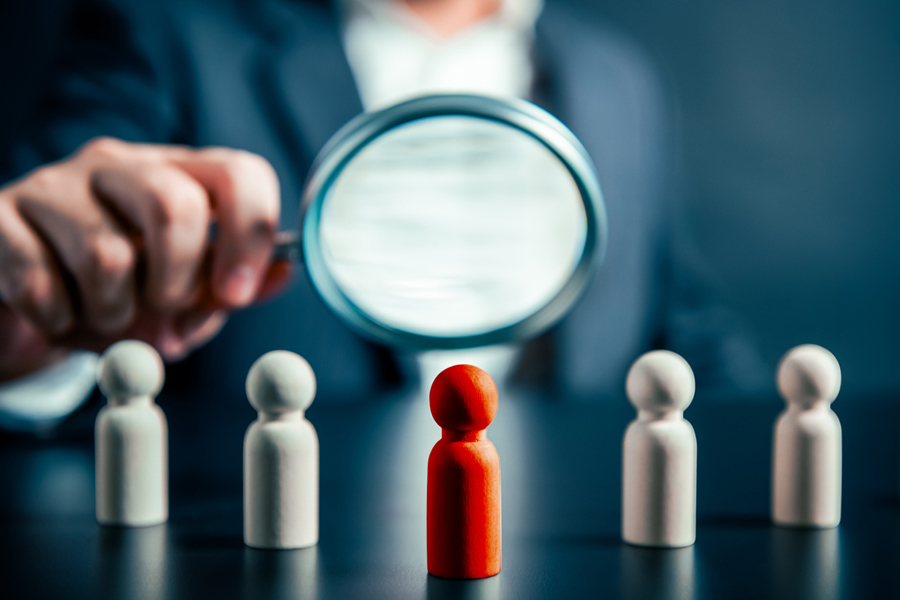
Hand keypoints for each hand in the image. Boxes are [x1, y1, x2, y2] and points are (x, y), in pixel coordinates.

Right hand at [0, 137, 287, 380]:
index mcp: (179, 175)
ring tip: (106, 318)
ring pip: (107, 256)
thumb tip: (283, 272)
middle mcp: (120, 166)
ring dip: (115, 314)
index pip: (238, 173)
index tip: (236, 293)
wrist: (28, 302)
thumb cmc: (121, 294)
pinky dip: (59, 319)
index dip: (250, 234)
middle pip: (176, 205)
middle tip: (164, 314)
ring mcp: (55, 185)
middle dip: (178, 282)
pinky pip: (39, 280)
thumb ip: (230, 287)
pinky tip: (59, 317)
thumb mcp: (184, 294)